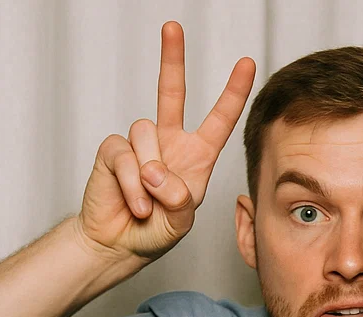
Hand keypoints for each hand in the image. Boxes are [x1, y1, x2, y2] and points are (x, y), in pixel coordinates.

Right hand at [77, 21, 255, 262]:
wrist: (119, 245)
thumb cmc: (155, 233)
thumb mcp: (180, 221)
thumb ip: (179, 199)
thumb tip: (157, 172)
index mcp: (196, 157)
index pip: (218, 120)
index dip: (233, 94)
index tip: (247, 63)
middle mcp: (169, 143)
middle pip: (171, 92)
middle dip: (172, 58)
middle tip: (173, 26)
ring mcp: (140, 144)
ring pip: (146, 135)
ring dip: (150, 175)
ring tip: (149, 204)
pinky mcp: (114, 150)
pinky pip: (126, 156)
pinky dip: (132, 185)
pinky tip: (134, 203)